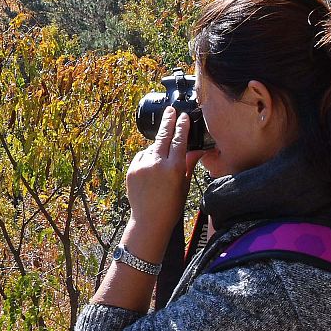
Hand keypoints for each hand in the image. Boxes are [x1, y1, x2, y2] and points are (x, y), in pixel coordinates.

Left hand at [124, 107, 204, 243]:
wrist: (149, 220)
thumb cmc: (171, 206)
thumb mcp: (185, 184)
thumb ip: (189, 164)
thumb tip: (198, 149)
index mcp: (174, 168)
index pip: (179, 140)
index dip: (181, 126)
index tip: (182, 117)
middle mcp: (157, 164)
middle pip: (163, 136)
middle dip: (168, 121)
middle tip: (170, 110)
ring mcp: (142, 165)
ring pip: (152, 148)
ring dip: (157, 150)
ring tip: (162, 168)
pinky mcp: (131, 169)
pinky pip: (141, 157)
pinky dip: (147, 159)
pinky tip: (152, 172)